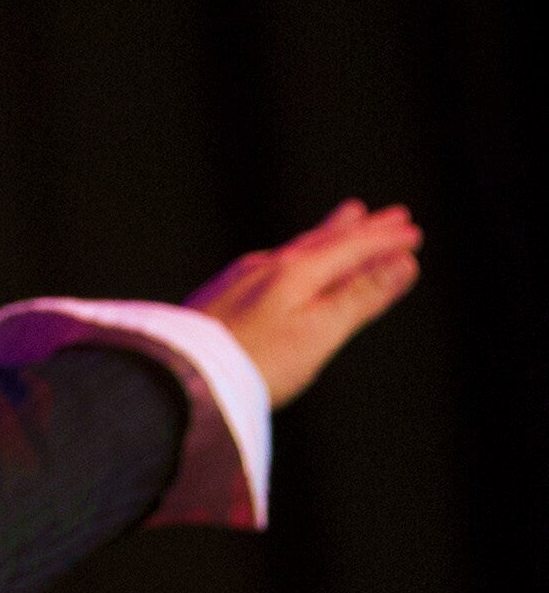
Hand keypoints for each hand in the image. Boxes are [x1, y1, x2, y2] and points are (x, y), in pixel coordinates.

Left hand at [185, 199, 421, 407]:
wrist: (178, 378)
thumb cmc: (257, 362)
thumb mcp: (319, 332)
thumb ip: (360, 297)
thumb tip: (404, 263)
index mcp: (295, 273)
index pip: (349, 248)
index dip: (382, 241)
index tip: (413, 231)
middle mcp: (266, 267)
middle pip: (322, 241)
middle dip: (358, 229)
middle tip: (389, 215)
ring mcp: (239, 280)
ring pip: (294, 249)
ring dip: (326, 235)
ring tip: (345, 220)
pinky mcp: (220, 296)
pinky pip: (271, 263)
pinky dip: (296, 254)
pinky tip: (285, 261)